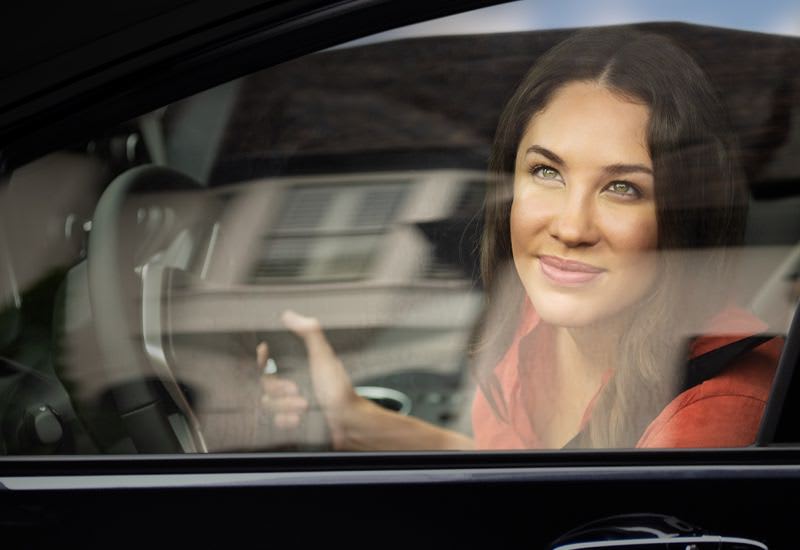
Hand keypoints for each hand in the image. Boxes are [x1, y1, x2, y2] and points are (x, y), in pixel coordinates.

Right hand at [257, 310, 359, 448]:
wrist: (349, 422)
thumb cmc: (339, 389)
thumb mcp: (324, 358)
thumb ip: (310, 334)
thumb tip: (289, 315)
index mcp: (299, 365)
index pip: (269, 359)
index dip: (262, 357)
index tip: (264, 355)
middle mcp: (293, 382)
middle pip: (266, 383)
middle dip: (278, 388)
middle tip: (296, 390)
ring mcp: (291, 402)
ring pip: (269, 403)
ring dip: (284, 406)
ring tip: (304, 406)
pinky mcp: (293, 420)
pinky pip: (275, 421)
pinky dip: (285, 420)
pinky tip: (299, 419)